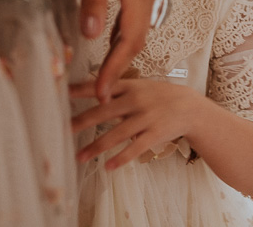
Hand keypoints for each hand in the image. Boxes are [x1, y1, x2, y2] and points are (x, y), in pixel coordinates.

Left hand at [70, 79, 203, 168]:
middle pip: (103, 111)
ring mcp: (145, 118)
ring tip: (79, 157)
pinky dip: (120, 158)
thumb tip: (89, 92)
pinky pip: (134, 148)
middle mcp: (135, 100)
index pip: (101, 85)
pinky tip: (107, 167)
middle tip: (62, 129)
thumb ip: (117, 91)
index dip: (80, 89)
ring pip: (116, 134)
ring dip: (95, 147)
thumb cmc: (160, 97)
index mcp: (130, 86)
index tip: (62, 93)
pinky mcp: (155, 134)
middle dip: (81, 121)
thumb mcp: (140, 87)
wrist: (190, 107)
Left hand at [79, 0, 160, 102]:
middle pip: (138, 35)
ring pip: (139, 21)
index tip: (103, 96)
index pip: (129, 40)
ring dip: (122, 46)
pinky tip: (109, 28)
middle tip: (103, 93)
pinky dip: (124, 25)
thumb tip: (89, 37)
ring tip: (105, 68)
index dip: (115, 70)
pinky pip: (137, 5)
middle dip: (120, 65)